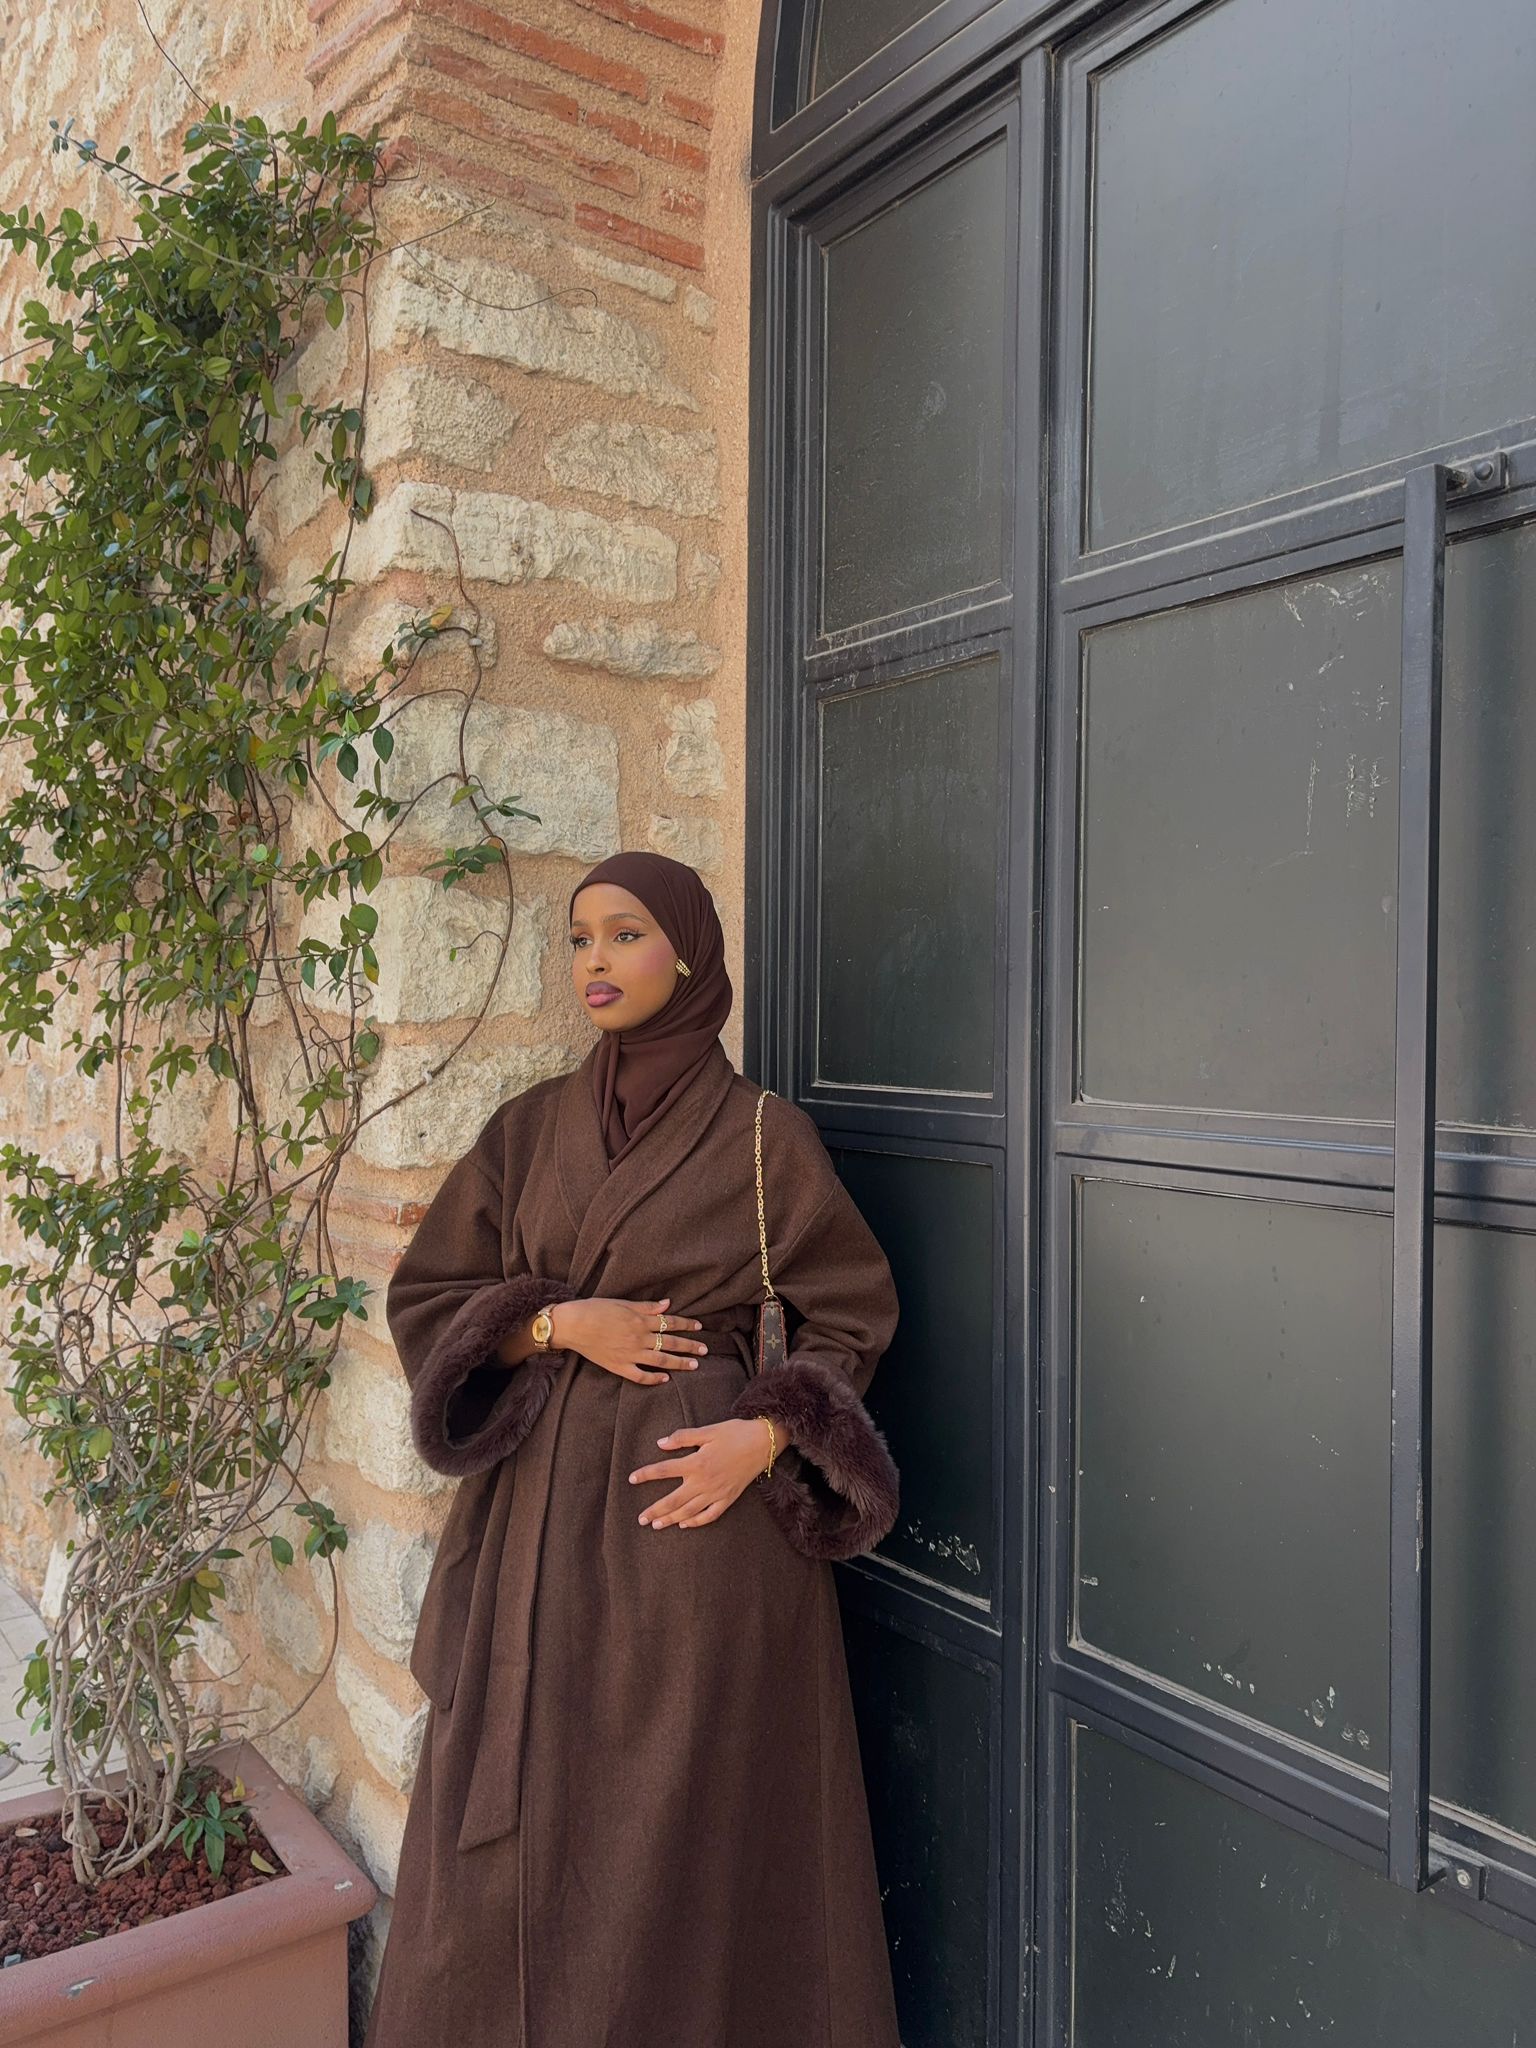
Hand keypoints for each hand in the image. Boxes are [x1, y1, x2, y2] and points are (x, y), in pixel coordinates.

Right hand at [553, 1296, 707, 1385]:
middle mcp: (638, 1338)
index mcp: (640, 1320)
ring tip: (694, 1366)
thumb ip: (646, 1306)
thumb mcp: (622, 1303)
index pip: (670, 1322)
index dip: (686, 1325)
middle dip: (689, 1346)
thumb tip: (667, 1305)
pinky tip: (665, 1379)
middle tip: (704, 1350)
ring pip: (660, 1361)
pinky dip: (654, 1379)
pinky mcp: (619, 1366)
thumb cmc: (595, 1309)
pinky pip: (640, 1376)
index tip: (699, 1327)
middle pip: (670, 1343)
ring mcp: (629, 1354)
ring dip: (679, 1363)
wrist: (572, 1325)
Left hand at [627, 1418, 776, 1528]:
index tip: (631, 1479)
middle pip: (673, 1499)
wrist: (764, 1442)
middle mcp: (704, 1481)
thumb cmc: (735, 1433)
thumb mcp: (708, 1430)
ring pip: (689, 1511)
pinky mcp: (728, 1498)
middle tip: (640, 1519)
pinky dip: (697, 1522)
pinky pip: (710, 1515)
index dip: (646, 1475)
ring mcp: (717, 1493)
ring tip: (656, 1525)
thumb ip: (683, 1437)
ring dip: (671, 1519)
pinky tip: (685, 1525)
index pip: (664, 1470)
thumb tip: (661, 1443)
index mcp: (697, 1462)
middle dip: (655, 1510)